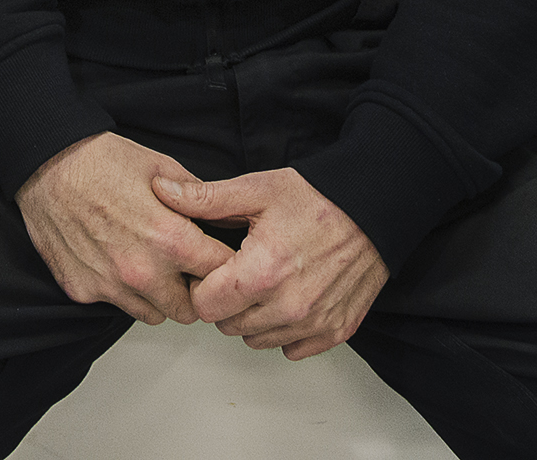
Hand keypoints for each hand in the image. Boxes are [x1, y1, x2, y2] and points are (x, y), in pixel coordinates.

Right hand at [17, 133, 236, 325]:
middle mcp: (143, 272)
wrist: (46, 162)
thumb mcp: (161, 165)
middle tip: (182, 268)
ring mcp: (111, 286)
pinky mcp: (83, 291)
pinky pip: (115, 304)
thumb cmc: (101, 160)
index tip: (214, 259)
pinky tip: (112, 259)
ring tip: (147, 264)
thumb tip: (220, 214)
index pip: (220, 274)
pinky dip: (120, 290)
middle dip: (192, 291)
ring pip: (153, 314)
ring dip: (157, 296)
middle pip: (190, 310)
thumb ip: (197, 197)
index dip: (221, 265)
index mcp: (170, 240)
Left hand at [155, 166, 387, 358]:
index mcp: (261, 271)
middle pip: (228, 326)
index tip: (213, 268)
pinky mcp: (336, 332)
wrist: (375, 208)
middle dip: (225, 301)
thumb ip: (205, 198)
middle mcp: (288, 305)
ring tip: (265, 282)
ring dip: (253, 318)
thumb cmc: (317, 197)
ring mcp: (314, 323)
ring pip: (257, 340)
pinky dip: (285, 330)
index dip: (202, 285)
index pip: (204, 306)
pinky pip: (292, 348)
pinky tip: (289, 298)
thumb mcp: (257, 189)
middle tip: (239, 271)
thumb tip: (162, 190)